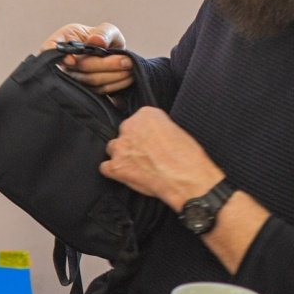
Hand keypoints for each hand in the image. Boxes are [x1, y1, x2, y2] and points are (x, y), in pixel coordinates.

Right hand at [40, 22, 132, 94]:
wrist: (111, 54)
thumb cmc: (103, 39)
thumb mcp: (106, 29)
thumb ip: (103, 32)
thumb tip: (96, 41)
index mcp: (61, 42)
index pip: (49, 50)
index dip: (59, 57)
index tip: (73, 60)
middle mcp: (63, 63)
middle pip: (78, 67)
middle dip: (105, 64)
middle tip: (127, 60)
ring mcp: (72, 79)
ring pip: (90, 81)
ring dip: (113, 75)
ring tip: (130, 66)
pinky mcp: (85, 91)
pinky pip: (99, 90)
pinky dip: (115, 83)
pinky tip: (128, 76)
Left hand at [101, 107, 223, 210]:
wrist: (188, 179)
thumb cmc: (188, 157)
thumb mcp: (176, 130)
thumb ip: (157, 127)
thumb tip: (151, 135)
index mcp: (146, 115)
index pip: (137, 120)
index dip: (143, 133)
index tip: (150, 140)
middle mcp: (129, 127)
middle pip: (123, 133)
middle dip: (132, 143)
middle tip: (147, 155)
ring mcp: (121, 147)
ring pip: (113, 149)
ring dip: (122, 156)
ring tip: (139, 165)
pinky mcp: (116, 166)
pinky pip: (105, 167)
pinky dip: (114, 172)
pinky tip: (127, 175)